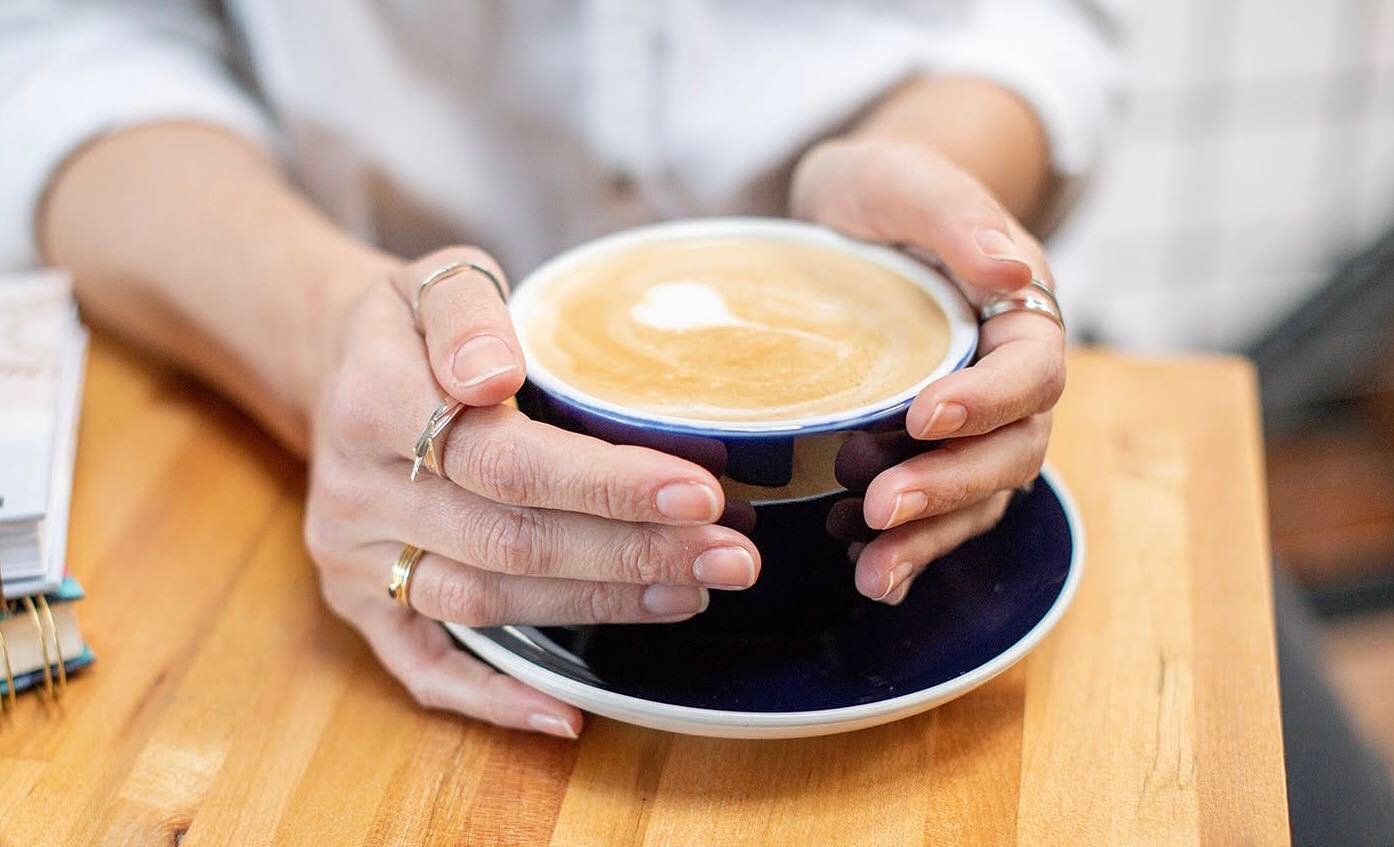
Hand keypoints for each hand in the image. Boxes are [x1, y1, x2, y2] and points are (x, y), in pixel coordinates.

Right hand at [303, 247, 760, 736]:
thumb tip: (492, 376)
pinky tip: (569, 713)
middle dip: (632, 554)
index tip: (701, 494)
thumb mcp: (437, 279)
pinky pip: (421, 667)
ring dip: (597, 607)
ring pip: (485, 603)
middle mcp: (356, 495)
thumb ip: (467, 314)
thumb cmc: (412, 324)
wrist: (339, 366)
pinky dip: (494, 698)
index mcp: (373, 404)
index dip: (607, 485)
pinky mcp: (359, 604)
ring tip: (692, 593)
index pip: (506, 460)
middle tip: (732, 556)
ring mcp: (354, 559)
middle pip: (510, 541)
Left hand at [791, 137, 1065, 603]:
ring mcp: (972, 423)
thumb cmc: (883, 189)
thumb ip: (958, 219)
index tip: (925, 416)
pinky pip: (936, 511)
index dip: (989, 403)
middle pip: (1012, 451)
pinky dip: (904, 544)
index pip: (1032, 372)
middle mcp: (1007, 380)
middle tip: (881, 507)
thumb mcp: (907, 182)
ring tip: (872, 572)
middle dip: (952, 486)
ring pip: (978, 496)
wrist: (847, 213)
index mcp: (1020, 314)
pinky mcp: (926, 451)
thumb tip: (1014, 272)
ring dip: (930, 537)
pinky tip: (858, 561)